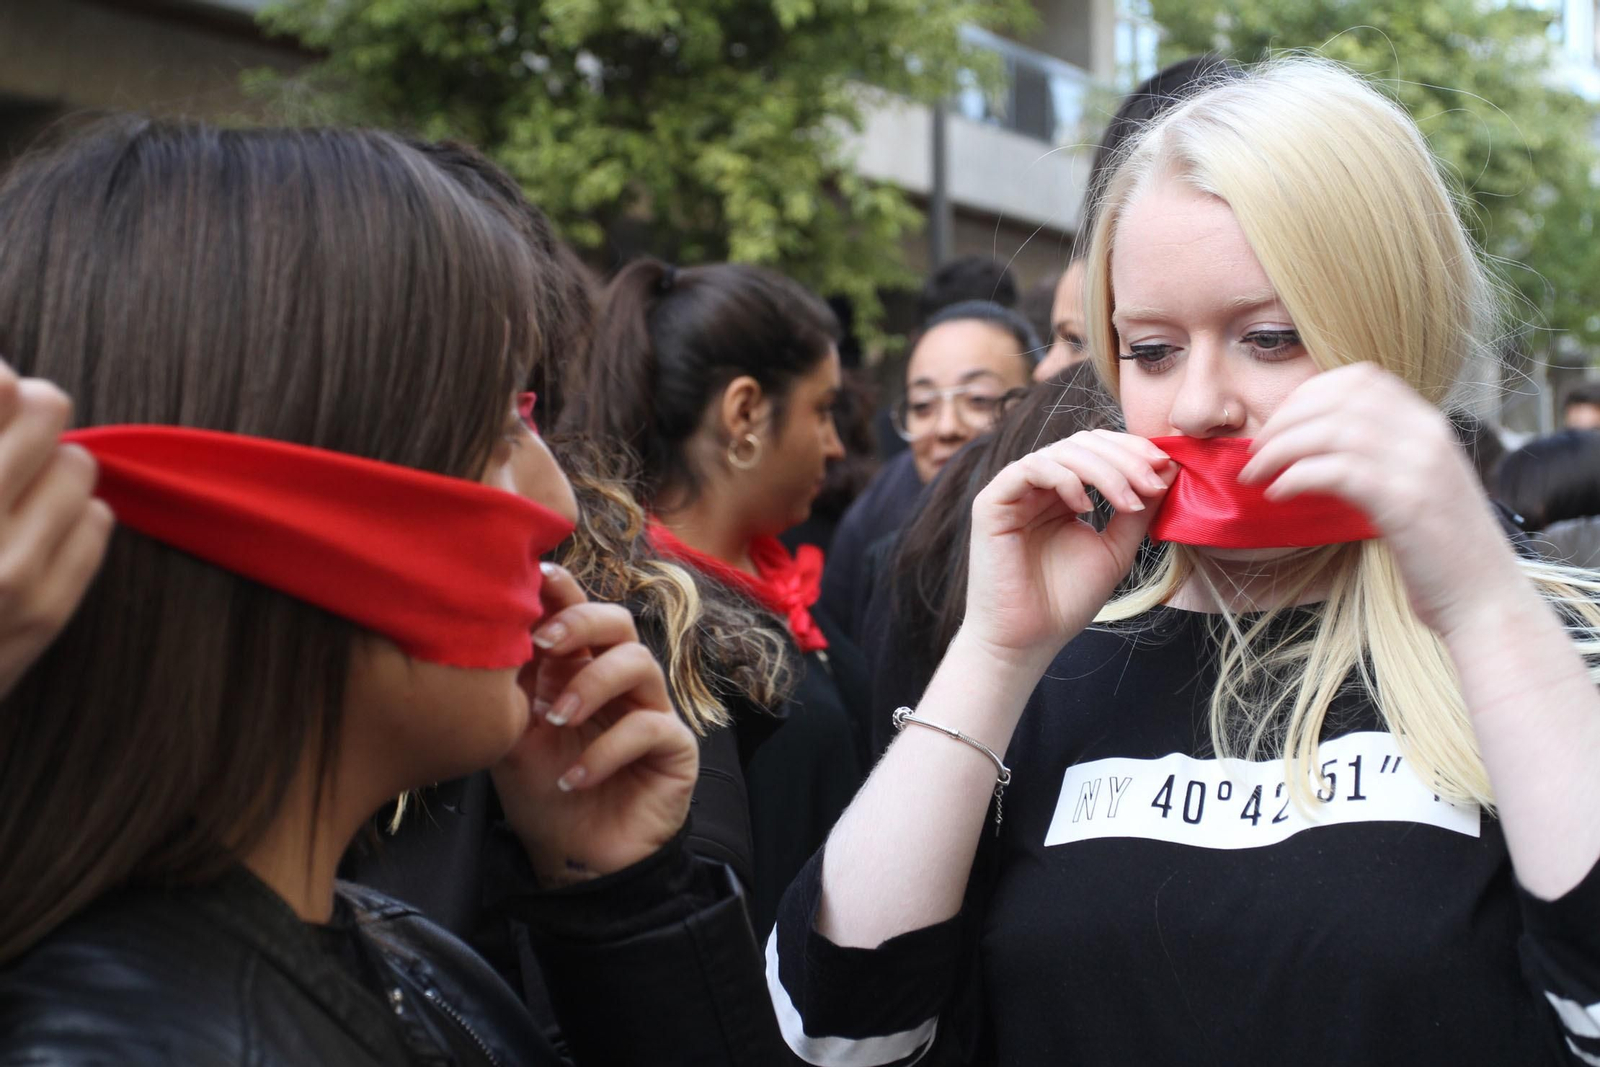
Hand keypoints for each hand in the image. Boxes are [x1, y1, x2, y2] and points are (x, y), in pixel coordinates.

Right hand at [0, 365, 112, 699]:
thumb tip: (5, 379)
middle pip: (46, 407)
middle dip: (26, 407)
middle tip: (9, 420)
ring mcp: (10, 572)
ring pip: (79, 463)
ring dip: (49, 463)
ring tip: (14, 483)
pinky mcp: (46, 610)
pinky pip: (97, 519)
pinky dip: (71, 513)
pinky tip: (31, 528)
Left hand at [491, 562, 697, 886]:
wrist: (573, 862)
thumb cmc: (544, 795)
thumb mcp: (512, 738)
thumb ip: (508, 689)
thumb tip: (490, 633)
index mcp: (577, 670)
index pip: (577, 615)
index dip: (562, 591)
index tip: (533, 576)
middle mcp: (618, 682)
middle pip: (619, 621)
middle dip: (581, 621)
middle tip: (544, 641)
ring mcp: (650, 710)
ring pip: (640, 663)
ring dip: (592, 685)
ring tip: (557, 721)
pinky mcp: (674, 747)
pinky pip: (650, 727)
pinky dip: (606, 751)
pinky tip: (575, 779)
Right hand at [964, 429, 1175, 661]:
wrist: (1029, 638)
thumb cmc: (1066, 599)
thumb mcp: (1116, 548)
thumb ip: (1138, 510)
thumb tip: (1170, 470)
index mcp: (1063, 492)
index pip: (1098, 449)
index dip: (1132, 450)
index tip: (1166, 468)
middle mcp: (1038, 485)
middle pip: (1083, 442)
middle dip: (1124, 457)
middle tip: (1153, 484)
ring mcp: (1014, 491)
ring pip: (1061, 451)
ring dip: (1104, 470)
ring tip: (1129, 503)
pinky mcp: (992, 502)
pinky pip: (1030, 469)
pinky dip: (1065, 479)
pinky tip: (1085, 507)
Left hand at [1240, 362, 1519, 634]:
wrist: (1485, 600)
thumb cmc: (1440, 552)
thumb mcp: (1417, 487)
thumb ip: (1381, 457)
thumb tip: (1316, 447)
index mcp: (1429, 426)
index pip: (1361, 379)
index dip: (1309, 394)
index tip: (1280, 423)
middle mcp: (1426, 436)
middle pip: (1339, 398)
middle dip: (1285, 419)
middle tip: (1256, 451)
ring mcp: (1418, 467)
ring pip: (1330, 430)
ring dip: (1279, 449)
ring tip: (1256, 475)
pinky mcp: (1405, 503)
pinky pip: (1335, 471)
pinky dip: (1295, 478)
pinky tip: (1278, 495)